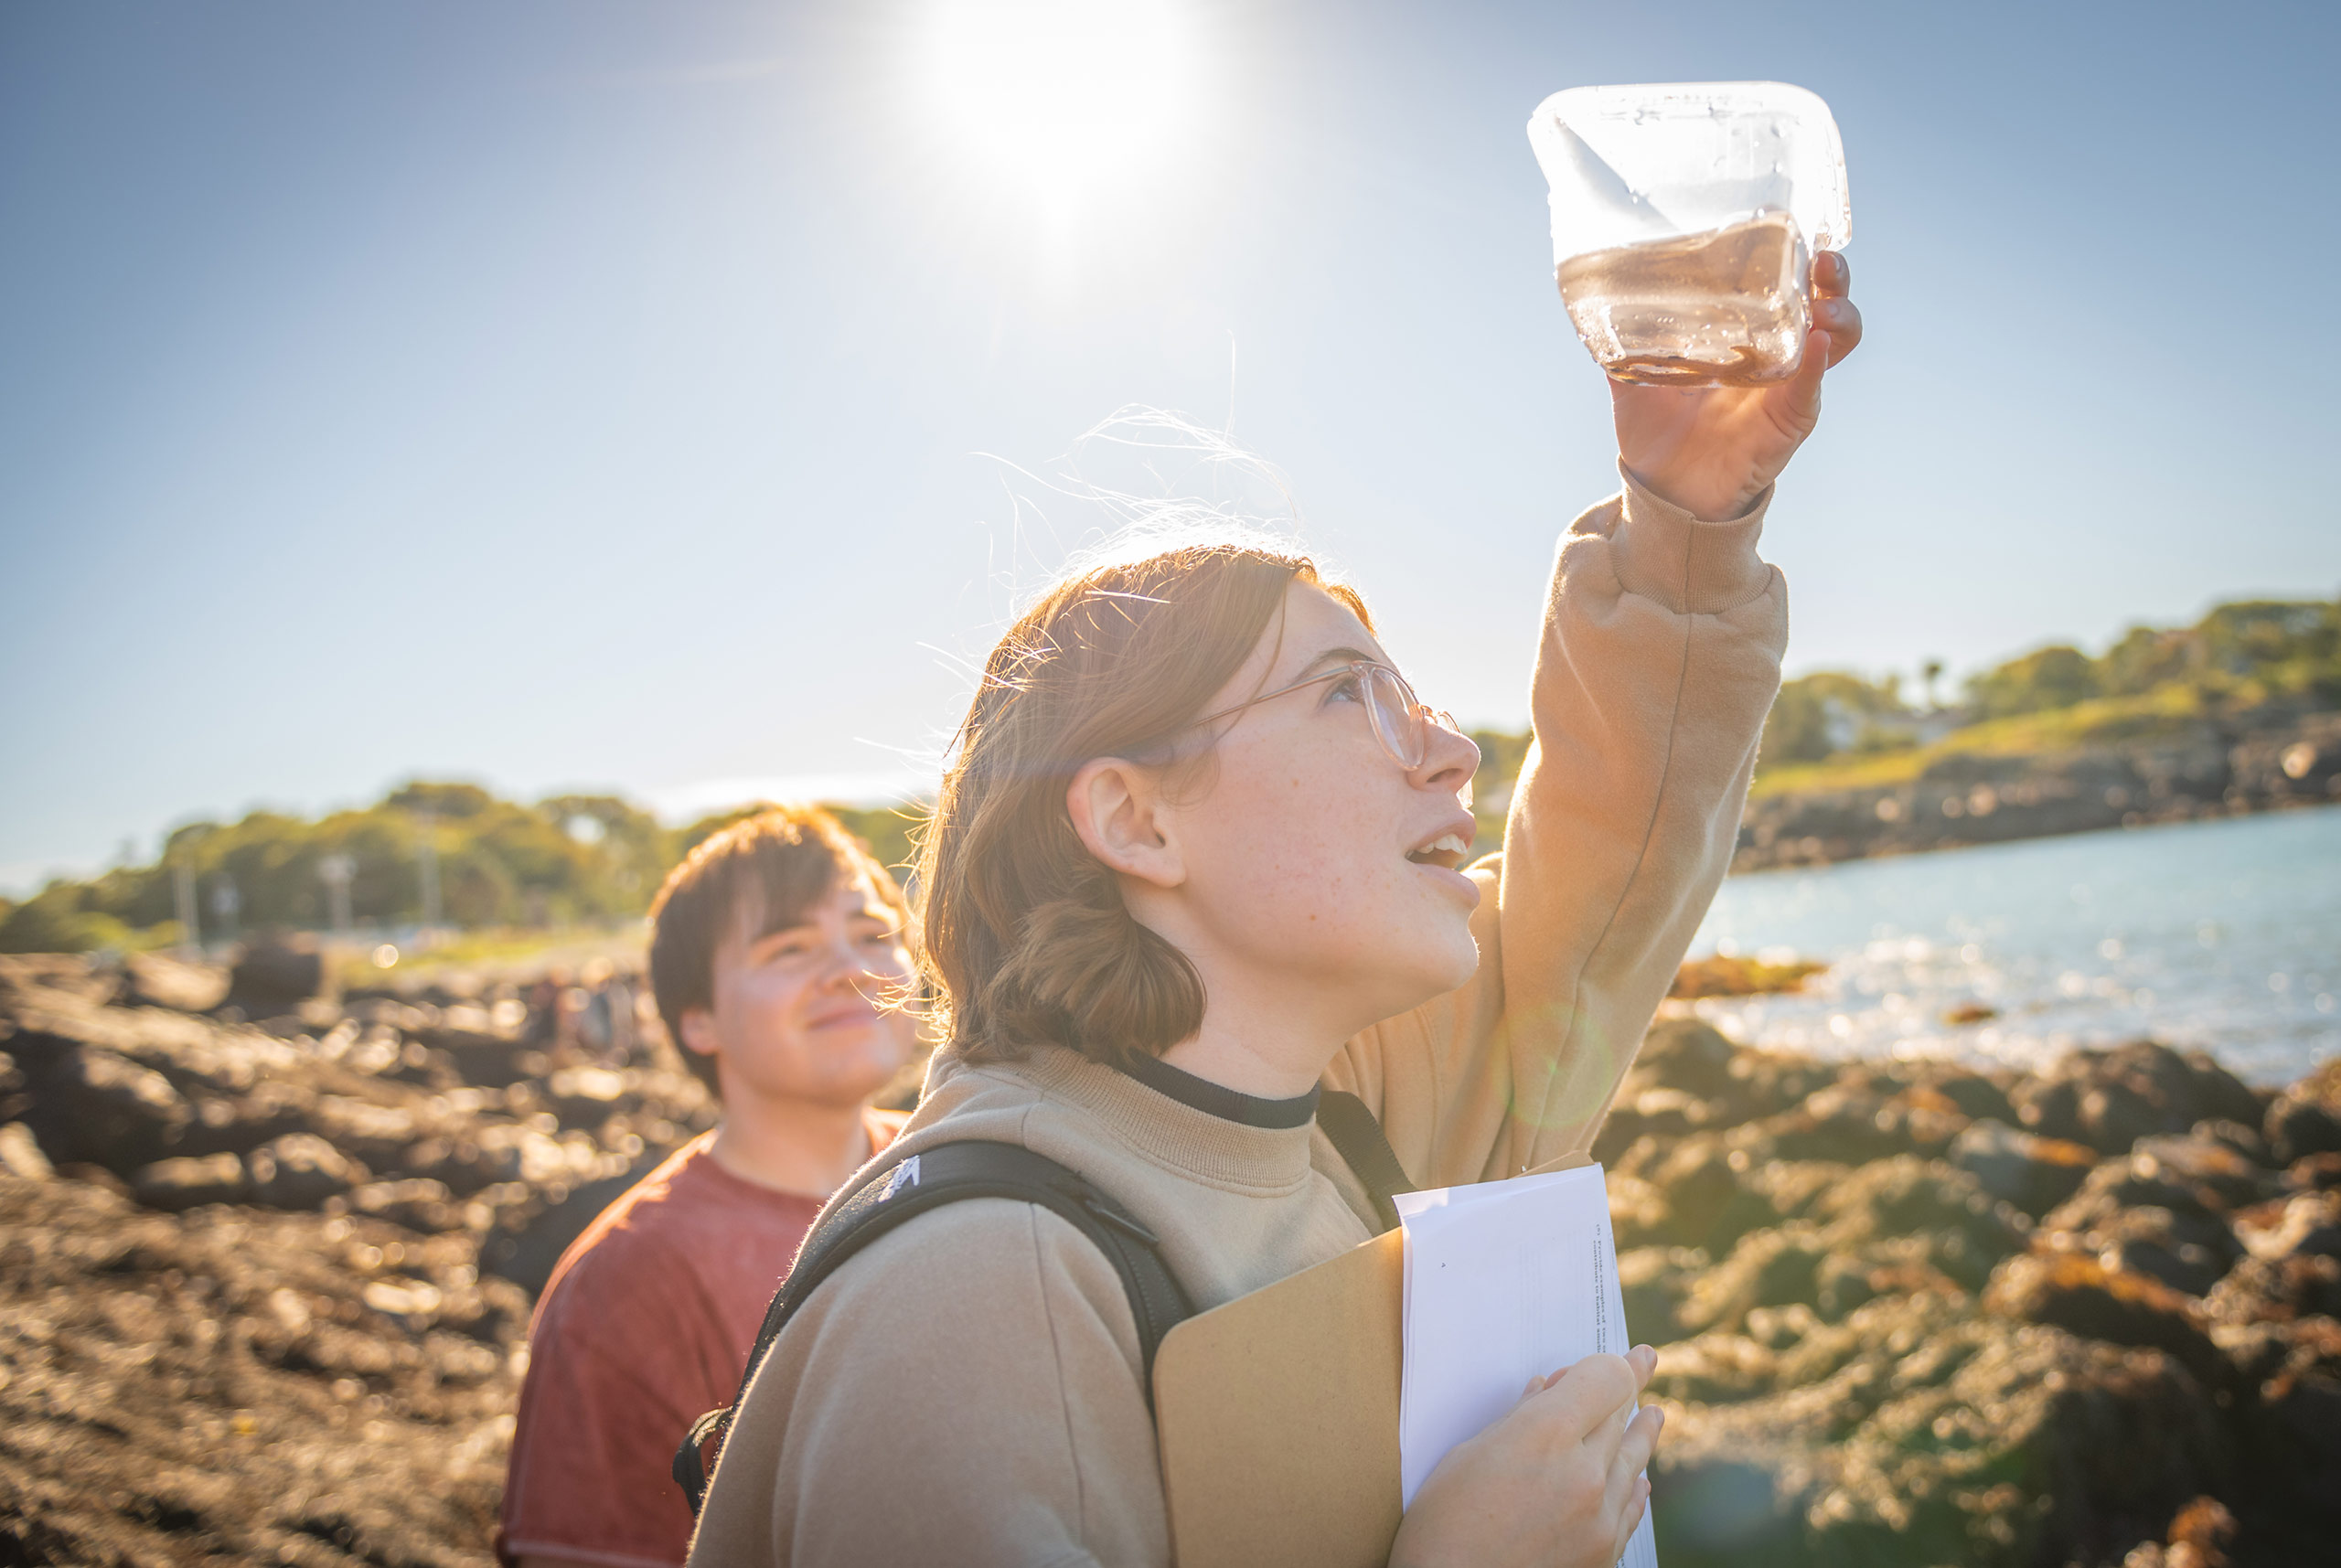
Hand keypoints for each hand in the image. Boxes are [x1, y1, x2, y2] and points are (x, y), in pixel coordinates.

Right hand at [1389, 1346, 1665, 1567]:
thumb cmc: (1442, 1529)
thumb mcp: (1467, 1458)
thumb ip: (1517, 1420)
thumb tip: (1549, 1391)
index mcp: (1543, 1436)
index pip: (1605, 1380)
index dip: (1618, 1363)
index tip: (1635, 1354)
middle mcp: (1583, 1472)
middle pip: (1620, 1415)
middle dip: (1630, 1388)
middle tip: (1644, 1364)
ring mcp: (1599, 1517)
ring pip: (1633, 1460)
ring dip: (1643, 1433)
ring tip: (1654, 1417)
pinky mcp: (1603, 1553)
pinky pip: (1630, 1507)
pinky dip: (1635, 1485)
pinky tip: (1640, 1479)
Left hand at [1610, 250, 1862, 521]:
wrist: (1661, 490)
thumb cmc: (1654, 431)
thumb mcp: (1633, 378)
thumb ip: (1620, 344)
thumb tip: (1592, 304)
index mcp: (1744, 333)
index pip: (1783, 284)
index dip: (1795, 257)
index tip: (1793, 229)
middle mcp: (1775, 353)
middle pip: (1823, 302)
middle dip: (1831, 276)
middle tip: (1822, 258)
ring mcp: (1788, 385)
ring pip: (1836, 340)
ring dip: (1838, 314)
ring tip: (1824, 302)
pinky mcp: (1790, 420)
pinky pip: (1811, 388)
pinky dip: (1815, 366)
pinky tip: (1815, 345)